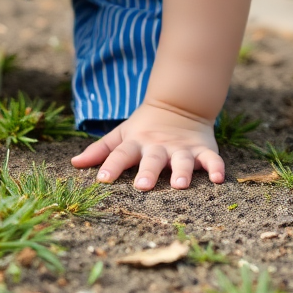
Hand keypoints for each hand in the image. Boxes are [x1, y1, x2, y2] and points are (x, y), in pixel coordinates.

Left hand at [70, 101, 223, 190]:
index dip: (110, 166)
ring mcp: (181, 148)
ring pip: (181, 160)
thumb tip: (73, 163)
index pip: (120, 154)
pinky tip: (219, 179)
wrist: (178, 105)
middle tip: (142, 186)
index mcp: (136, 143)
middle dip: (147, 173)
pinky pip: (211, 159)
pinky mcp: (202, 149)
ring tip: (179, 184)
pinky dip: (216, 167)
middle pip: (151, 160)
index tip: (101, 180)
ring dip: (181, 171)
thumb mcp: (121, 136)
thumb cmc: (143, 129)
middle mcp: (158, 147)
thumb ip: (100, 151)